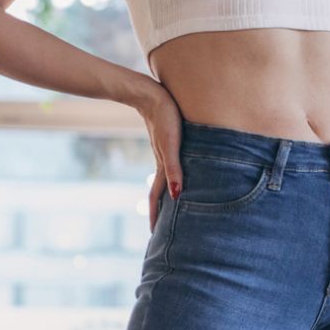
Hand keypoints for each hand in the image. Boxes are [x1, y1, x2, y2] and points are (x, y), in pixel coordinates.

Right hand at [137, 81, 183, 229]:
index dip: (156, 218)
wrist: (150, 94)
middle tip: (162, 230)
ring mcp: (165, 153)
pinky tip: (179, 175)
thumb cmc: (164, 118)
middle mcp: (164, 163)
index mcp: (163, 167)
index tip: (154, 236)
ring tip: (172, 207)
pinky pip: (172, 165)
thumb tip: (177, 196)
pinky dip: (173, 176)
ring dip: (167, 195)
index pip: (157, 198)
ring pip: (167, 180)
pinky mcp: (169, 142)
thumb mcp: (171, 146)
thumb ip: (174, 170)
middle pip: (161, 193)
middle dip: (161, 212)